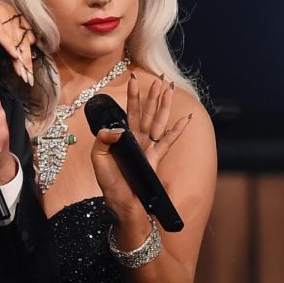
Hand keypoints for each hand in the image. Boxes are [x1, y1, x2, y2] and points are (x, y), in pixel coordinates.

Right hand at [0, 0, 34, 85]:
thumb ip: (6, 32)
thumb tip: (16, 50)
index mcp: (13, 13)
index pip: (26, 36)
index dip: (28, 54)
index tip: (30, 70)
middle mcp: (9, 12)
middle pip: (22, 39)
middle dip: (26, 60)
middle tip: (29, 76)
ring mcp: (0, 13)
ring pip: (13, 38)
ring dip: (18, 57)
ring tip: (22, 72)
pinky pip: (1, 33)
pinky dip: (8, 45)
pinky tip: (13, 55)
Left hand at [91, 74, 190, 218]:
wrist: (122, 204)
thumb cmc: (110, 184)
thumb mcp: (98, 158)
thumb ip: (103, 139)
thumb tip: (118, 128)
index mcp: (124, 138)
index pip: (130, 112)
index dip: (133, 96)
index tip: (133, 78)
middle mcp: (138, 140)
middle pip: (148, 112)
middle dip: (153, 94)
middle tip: (159, 78)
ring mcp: (149, 148)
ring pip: (159, 121)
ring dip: (165, 105)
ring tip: (170, 88)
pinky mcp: (156, 159)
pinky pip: (168, 140)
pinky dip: (178, 129)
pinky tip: (185, 117)